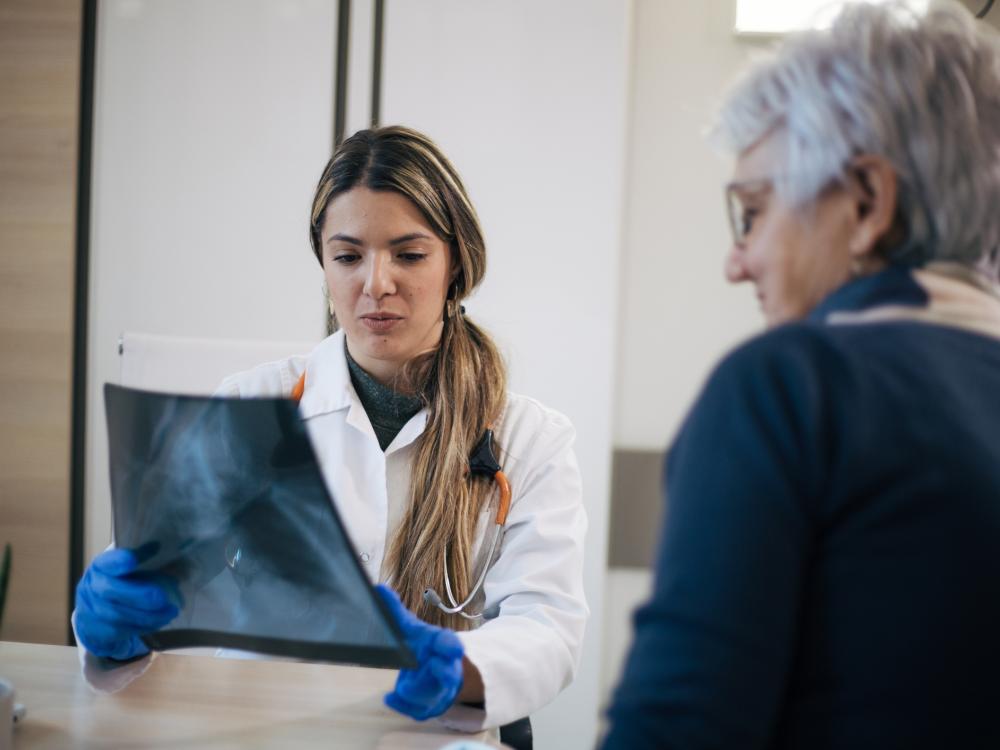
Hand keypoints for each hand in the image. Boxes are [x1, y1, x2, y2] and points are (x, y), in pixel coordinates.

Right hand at [74, 548, 180, 660]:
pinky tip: (159, 621)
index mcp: (101, 566)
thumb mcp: (131, 567)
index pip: (107, 562)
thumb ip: (146, 558)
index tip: (133, 559)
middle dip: (140, 595)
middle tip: (163, 598)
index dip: (119, 561)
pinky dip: (143, 627)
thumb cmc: (121, 582)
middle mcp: (92, 586)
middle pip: (111, 591)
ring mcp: (91, 610)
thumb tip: (171, 546)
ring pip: (118, 615)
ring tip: (171, 612)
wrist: (95, 611)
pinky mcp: (96, 631)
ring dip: (148, 616)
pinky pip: (120, 631)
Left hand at [375, 584, 464, 720]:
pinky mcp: (432, 707)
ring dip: (417, 691)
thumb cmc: (424, 647)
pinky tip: (390, 698)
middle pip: (448, 674)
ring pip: (432, 695)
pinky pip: (419, 710)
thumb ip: (395, 612)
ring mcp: (441, 691)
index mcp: (442, 645)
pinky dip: (404, 705)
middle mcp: (446, 669)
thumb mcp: (411, 629)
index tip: (453, 649)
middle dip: (443, 672)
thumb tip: (378, 590)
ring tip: (403, 687)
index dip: (450, 646)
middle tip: (433, 665)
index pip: (449, 644)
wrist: (439, 671)